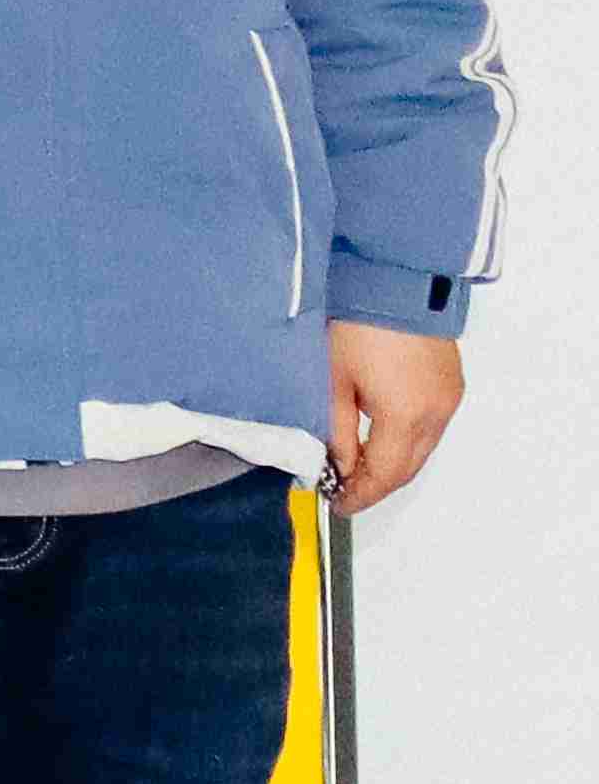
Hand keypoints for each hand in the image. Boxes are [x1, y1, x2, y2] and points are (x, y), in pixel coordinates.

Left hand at [328, 322, 468, 514]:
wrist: (395, 280)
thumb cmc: (359, 323)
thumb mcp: (332, 381)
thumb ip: (335, 431)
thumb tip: (338, 466)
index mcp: (406, 415)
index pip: (384, 474)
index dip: (360, 495)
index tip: (338, 503)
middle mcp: (437, 411)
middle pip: (407, 468)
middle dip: (376, 485)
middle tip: (344, 491)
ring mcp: (449, 398)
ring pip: (421, 450)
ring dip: (392, 464)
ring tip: (355, 468)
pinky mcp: (451, 384)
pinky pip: (430, 428)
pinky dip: (406, 442)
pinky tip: (379, 440)